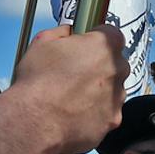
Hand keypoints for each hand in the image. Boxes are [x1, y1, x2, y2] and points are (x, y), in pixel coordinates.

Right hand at [9, 24, 128, 153]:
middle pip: (114, 63)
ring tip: (71, 97)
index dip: (96, 39)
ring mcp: (117, 97)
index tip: (85, 46)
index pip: (111, 34)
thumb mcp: (42, 42)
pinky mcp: (113, 120)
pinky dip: (95, 113)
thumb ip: (63, 32)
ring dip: (97, 90)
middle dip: (98, 66)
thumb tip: (67, 32)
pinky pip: (107, 113)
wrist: (36, 121)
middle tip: (74, 74)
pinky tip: (74, 113)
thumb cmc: (38, 81)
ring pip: (112, 89)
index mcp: (104, 45)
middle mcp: (118, 69)